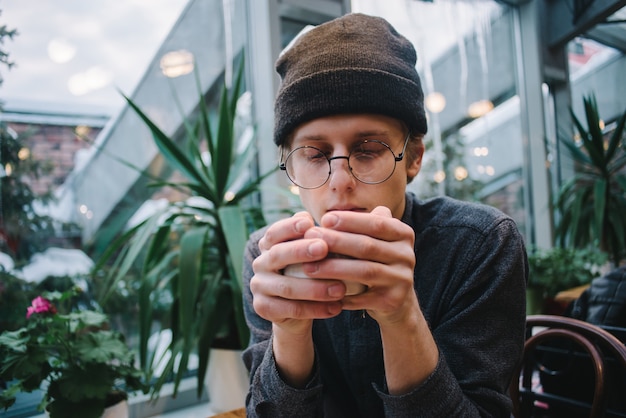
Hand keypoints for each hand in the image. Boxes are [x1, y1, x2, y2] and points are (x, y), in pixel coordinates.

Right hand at [250, 211, 344, 336]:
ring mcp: (259, 287)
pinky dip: (315, 309)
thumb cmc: (308, 271)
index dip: (290, 226)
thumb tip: (315, 216)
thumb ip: (313, 236)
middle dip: (300, 251)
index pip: (274, 232)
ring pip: (286, 287)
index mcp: (269, 245)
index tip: (309, 223)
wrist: (298, 309)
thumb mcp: (310, 253)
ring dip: (315, 288)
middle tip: (323, 248)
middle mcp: (260, 263)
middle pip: (277, 255)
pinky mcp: (263, 308)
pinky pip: (291, 310)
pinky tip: (335, 307)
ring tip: (340, 288)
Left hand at [303, 206, 418, 325]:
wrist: (397, 300)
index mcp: (403, 234)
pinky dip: (341, 294)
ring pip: (364, 271)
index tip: (324, 219)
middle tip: (310, 239)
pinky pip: (362, 297)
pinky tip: (320, 291)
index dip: (349, 220)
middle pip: (367, 246)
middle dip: (336, 241)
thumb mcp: (374, 240)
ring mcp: (402, 279)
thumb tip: (327, 218)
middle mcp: (407, 255)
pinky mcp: (393, 301)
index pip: (376, 223)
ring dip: (333, 268)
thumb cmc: (375, 262)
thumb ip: (359, 226)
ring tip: (309, 267)